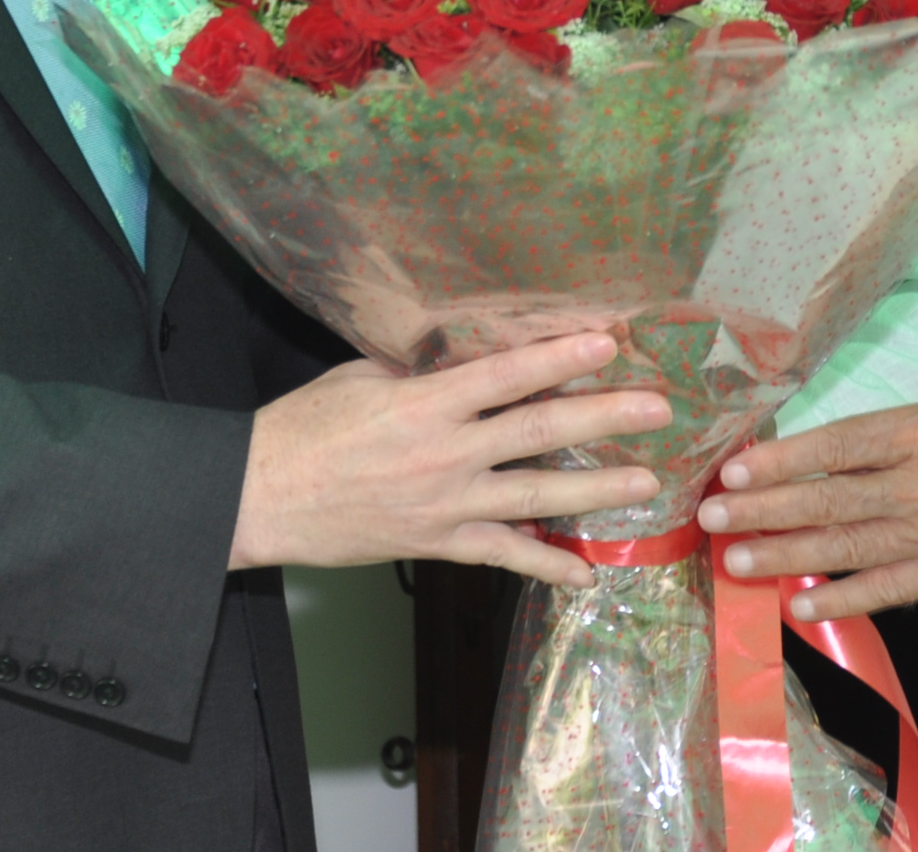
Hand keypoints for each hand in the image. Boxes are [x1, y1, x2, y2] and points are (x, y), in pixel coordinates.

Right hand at [231, 332, 671, 587]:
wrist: (259, 496)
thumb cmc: (304, 428)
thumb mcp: (364, 377)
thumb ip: (424, 371)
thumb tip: (473, 359)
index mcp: (424, 403)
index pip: (506, 374)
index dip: (559, 358)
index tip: (607, 343)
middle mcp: (444, 454)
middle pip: (538, 432)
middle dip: (604, 419)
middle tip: (658, 410)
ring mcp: (445, 504)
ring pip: (535, 495)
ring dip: (596, 491)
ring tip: (646, 485)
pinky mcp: (436, 542)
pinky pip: (501, 554)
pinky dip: (544, 565)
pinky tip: (584, 574)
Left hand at [693, 377, 917, 621]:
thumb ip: (904, 426)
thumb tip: (845, 448)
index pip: (837, 446)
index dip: (780, 461)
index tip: (733, 469)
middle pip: (829, 499)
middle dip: (763, 511)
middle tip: (708, 519)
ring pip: (849, 545)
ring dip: (786, 554)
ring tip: (733, 560)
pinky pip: (892, 587)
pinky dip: (844, 595)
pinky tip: (800, 602)